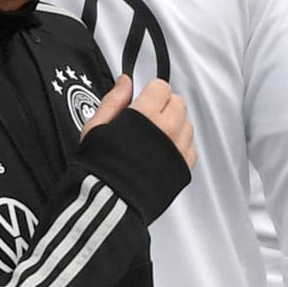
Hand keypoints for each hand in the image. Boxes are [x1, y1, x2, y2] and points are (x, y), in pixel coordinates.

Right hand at [82, 76, 196, 168]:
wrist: (109, 204)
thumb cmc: (99, 168)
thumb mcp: (96, 127)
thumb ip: (114, 100)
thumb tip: (125, 82)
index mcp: (145, 116)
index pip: (161, 87)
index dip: (150, 92)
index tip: (143, 101)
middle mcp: (167, 130)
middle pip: (178, 103)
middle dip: (164, 106)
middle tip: (148, 119)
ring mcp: (178, 149)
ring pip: (187, 124)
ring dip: (175, 125)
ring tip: (154, 138)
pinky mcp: (184, 168)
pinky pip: (191, 148)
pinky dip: (180, 147)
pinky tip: (162, 153)